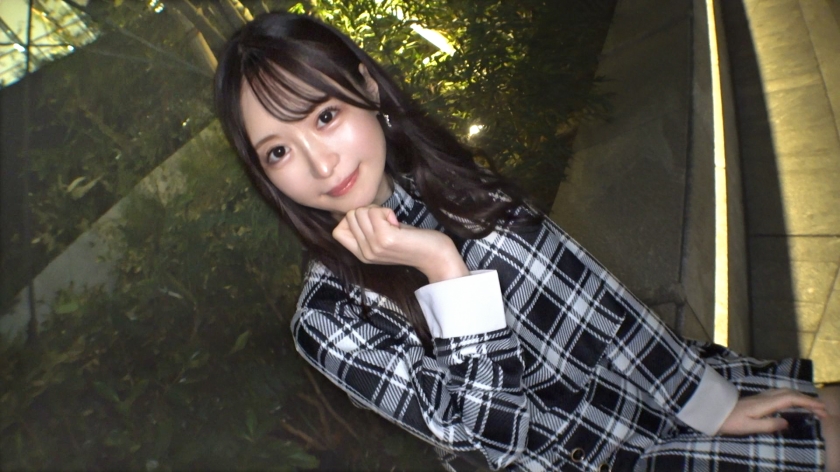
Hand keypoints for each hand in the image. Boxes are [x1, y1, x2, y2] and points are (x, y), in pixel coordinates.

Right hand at [332, 205, 468, 282]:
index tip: (372, 221)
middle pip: (349, 216)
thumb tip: (354, 211)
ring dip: (377, 210)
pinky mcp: (385, 239)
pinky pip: (374, 212)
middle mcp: (364, 253)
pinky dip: (385, 211)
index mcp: (361, 254)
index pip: (337, 231)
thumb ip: (367, 229)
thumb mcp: (383, 237)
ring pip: (359, 212)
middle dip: (368, 210)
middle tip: (386, 220)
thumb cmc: (412, 242)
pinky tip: (397, 222)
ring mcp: (374, 247)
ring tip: (392, 222)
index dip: (352, 219)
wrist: (435, 255)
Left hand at [717, 388, 827, 435]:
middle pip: (790, 393)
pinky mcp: (758, 399)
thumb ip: (768, 425)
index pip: (790, 399)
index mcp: (764, 403)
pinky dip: (792, 397)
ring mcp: (760, 397)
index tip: (822, 409)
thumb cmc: (729, 421)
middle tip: (822, 410)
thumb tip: (787, 422)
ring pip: (785, 392)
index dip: (807, 402)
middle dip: (808, 400)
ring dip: (800, 397)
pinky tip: (794, 402)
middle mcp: (764, 397)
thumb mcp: (748, 426)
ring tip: (812, 406)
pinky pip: (780, 394)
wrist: (712, 412)